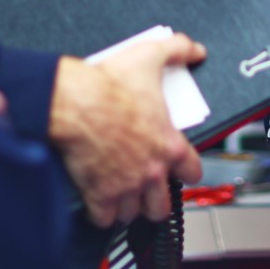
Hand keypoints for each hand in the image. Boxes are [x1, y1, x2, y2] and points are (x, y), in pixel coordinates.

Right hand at [47, 35, 205, 226]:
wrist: (75, 103)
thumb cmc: (109, 85)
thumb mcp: (150, 57)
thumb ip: (177, 50)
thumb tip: (194, 49)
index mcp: (168, 143)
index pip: (193, 170)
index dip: (189, 171)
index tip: (183, 171)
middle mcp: (150, 170)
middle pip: (163, 205)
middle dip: (157, 201)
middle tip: (150, 193)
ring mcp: (124, 186)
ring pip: (134, 213)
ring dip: (129, 207)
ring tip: (123, 198)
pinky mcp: (98, 194)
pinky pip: (103, 219)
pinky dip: (101, 214)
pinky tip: (99, 205)